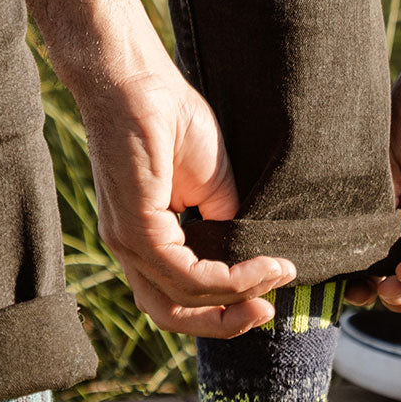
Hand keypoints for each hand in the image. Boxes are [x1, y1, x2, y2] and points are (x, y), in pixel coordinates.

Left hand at [77, 68, 295, 337]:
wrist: (138, 77)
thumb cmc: (171, 117)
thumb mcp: (212, 182)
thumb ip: (225, 222)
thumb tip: (247, 253)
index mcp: (144, 243)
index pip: (176, 297)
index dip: (222, 307)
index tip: (266, 295)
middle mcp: (130, 250)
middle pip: (171, 314)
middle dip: (222, 323)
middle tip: (265, 313)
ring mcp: (128, 242)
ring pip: (179, 299)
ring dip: (232, 300)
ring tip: (272, 285)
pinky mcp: (135, 228)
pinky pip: (185, 272)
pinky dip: (228, 277)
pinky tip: (260, 265)